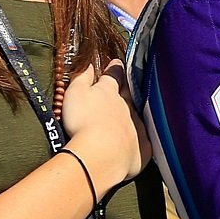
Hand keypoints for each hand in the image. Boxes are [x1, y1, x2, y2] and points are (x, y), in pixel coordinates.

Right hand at [62, 60, 150, 191]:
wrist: (100, 154)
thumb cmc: (83, 122)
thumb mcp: (75, 93)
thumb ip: (83, 77)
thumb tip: (89, 65)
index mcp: (109, 92)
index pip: (114, 75)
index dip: (115, 68)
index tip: (117, 64)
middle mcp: (127, 106)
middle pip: (129, 94)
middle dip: (127, 88)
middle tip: (126, 86)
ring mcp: (137, 127)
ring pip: (137, 117)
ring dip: (133, 116)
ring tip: (127, 118)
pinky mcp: (143, 148)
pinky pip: (143, 142)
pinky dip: (139, 140)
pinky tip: (135, 143)